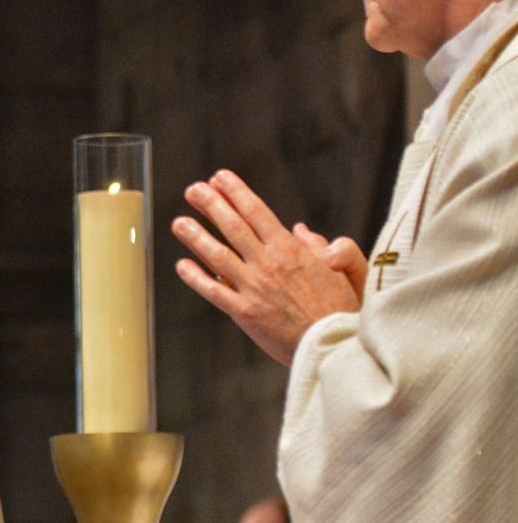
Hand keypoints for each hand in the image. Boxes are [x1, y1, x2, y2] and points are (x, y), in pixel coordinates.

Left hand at [171, 170, 362, 364]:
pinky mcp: (244, 312)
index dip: (235, 192)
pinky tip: (182, 266)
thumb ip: (322, 245)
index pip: (257, 212)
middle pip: (233, 227)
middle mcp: (268, 263)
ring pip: (217, 255)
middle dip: (211, 205)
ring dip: (196, 236)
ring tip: (179, 222)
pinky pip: (213, 291)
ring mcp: (253, 287)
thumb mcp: (345, 268)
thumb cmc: (341, 308)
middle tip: (193, 190)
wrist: (335, 344)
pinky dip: (196, 277)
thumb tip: (299, 230)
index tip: (219, 178)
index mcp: (291, 249)